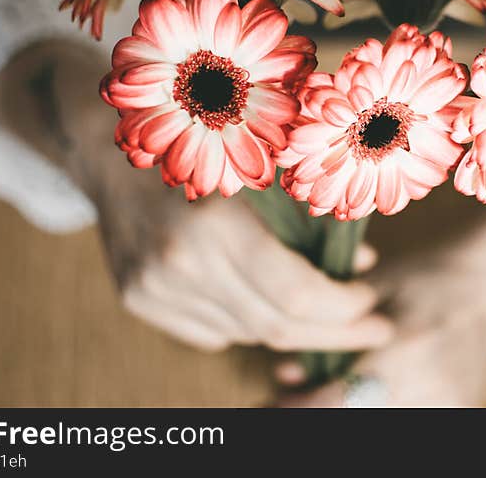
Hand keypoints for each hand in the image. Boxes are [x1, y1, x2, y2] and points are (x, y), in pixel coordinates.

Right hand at [96, 164, 391, 352]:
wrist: (112, 159)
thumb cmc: (201, 152)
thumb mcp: (262, 172)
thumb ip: (311, 221)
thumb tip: (362, 266)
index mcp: (217, 223)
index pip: (296, 294)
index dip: (344, 306)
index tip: (372, 301)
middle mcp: (181, 263)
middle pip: (275, 326)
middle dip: (335, 333)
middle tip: (373, 329)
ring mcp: (155, 288)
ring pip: (246, 333)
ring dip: (290, 325)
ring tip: (318, 307)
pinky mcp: (139, 301)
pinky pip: (213, 333)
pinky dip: (247, 320)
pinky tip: (258, 296)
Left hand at [275, 250, 485, 406]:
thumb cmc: (424, 277)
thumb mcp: (373, 289)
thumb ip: (331, 331)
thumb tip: (286, 375)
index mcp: (408, 343)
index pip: (339, 400)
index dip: (300, 407)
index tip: (277, 398)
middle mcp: (433, 382)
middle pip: (356, 419)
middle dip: (316, 415)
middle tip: (288, 402)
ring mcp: (451, 405)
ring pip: (379, 426)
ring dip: (344, 415)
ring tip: (321, 396)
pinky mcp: (460, 415)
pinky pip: (403, 422)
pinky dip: (375, 412)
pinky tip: (360, 398)